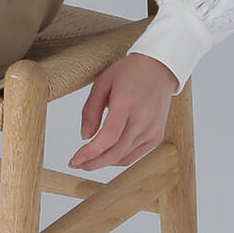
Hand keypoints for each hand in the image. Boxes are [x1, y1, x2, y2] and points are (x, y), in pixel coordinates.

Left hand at [68, 54, 179, 169]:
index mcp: (126, 103)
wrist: (159, 68)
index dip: (90, 152)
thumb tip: (85, 137)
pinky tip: (105, 157)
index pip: (107, 137)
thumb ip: (91, 110)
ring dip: (104, 163)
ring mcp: (152, 130)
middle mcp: (142, 119)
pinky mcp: (157, 136)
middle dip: (93, 163)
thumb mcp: (102, 83)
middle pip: (115, 152)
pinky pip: (135, 155)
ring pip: (124, 156)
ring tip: (87, 161)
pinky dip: (119, 159)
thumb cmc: (128, 72)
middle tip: (76, 164)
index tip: (74, 159)